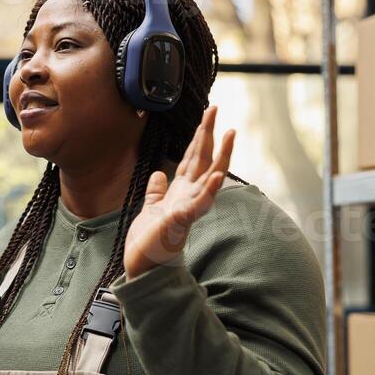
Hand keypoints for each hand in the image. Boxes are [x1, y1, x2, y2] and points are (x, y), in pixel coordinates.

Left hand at [123, 105, 235, 279]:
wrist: (144, 264)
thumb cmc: (149, 239)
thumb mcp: (151, 207)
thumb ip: (157, 191)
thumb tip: (159, 174)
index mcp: (180, 191)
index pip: (192, 157)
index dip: (199, 136)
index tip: (207, 114)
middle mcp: (188, 195)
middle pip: (202, 159)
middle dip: (208, 134)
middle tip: (215, 109)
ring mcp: (188, 207)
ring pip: (210, 177)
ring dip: (221, 155)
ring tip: (231, 134)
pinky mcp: (182, 221)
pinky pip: (199, 203)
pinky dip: (210, 190)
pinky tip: (217, 175)